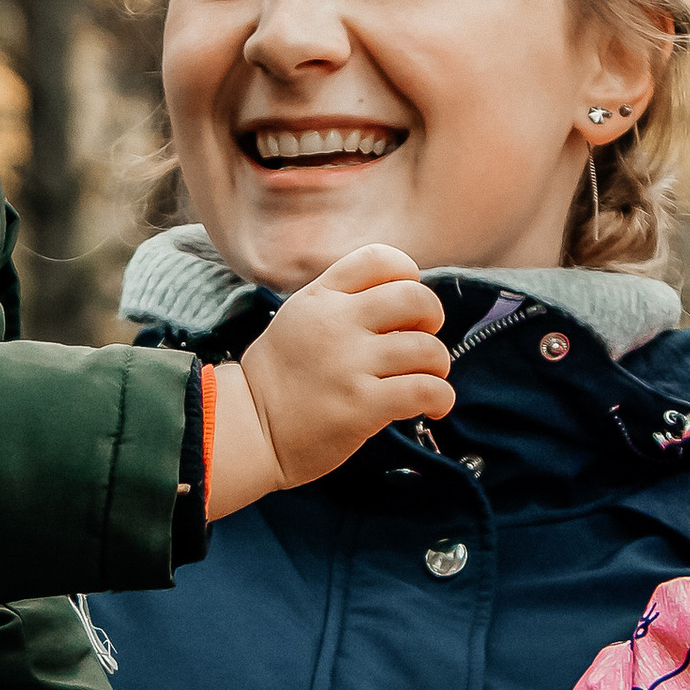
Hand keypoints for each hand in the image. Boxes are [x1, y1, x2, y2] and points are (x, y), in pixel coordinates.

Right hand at [207, 245, 454, 514]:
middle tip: (423, 340)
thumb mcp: (297, 319)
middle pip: (415, 298)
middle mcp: (336, 323)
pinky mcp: (362, 405)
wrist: (248, 430)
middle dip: (432, 317)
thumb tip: (401, 303)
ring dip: (438, 365)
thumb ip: (339, 303)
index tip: (406, 305)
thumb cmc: (277, 379)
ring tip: (427, 380)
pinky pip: (426, 390)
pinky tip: (433, 407)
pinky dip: (441, 398)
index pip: (379, 259)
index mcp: (320, 298)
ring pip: (427, 349)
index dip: (408, 276)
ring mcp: (350, 364)